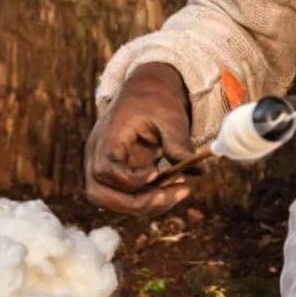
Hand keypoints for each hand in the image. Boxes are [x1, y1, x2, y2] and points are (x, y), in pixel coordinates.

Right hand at [84, 62, 193, 216]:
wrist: (147, 91)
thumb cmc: (156, 100)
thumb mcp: (171, 117)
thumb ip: (179, 143)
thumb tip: (199, 171)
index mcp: (107, 136)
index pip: (104, 170)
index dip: (129, 180)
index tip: (157, 172)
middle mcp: (96, 155)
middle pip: (98, 194)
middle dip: (136, 203)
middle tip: (172, 194)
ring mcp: (103, 167)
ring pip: (110, 202)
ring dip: (146, 205)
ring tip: (180, 190)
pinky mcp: (116, 176)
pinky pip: (124, 198)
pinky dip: (149, 200)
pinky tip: (175, 188)